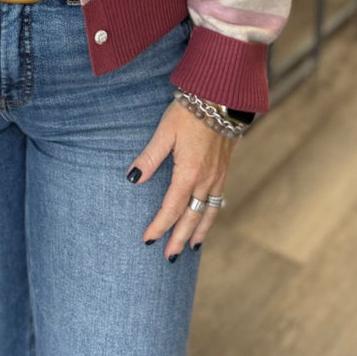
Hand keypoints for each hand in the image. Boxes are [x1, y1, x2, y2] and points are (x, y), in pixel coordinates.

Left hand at [127, 100, 235, 257]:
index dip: (159, 225)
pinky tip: (207, 218)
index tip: (148, 239)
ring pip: (208, 212)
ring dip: (198, 232)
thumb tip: (132, 179)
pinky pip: (218, 201)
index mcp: (189, 172)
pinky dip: (211, 215)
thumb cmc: (190, 112)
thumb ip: (149, 156)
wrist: (222, 98)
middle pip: (191, 217)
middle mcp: (206, 180)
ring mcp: (217, 176)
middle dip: (180, 239)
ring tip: (191, 248)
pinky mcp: (224, 169)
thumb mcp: (164, 131)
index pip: (171, 208)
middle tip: (169, 258)